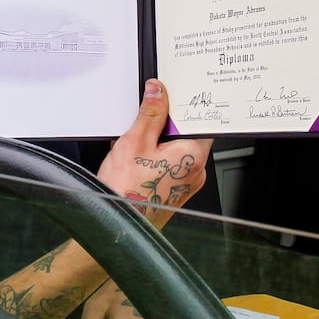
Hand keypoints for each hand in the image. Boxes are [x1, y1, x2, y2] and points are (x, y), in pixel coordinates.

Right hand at [96, 79, 210, 227]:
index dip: (185, 106)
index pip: (200, 120)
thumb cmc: (127, 192)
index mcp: (193, 154)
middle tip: (145, 128)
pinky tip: (138, 163)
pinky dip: (158, 159)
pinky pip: (172, 165)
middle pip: (188, 134)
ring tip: (137, 151)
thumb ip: (150, 113)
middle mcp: (196, 170)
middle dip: (166, 126)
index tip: (169, 100)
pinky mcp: (177, 191)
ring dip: (159, 143)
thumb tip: (158, 92)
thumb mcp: (135, 141)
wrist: (118, 225)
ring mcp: (187, 183)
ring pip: (178, 150)